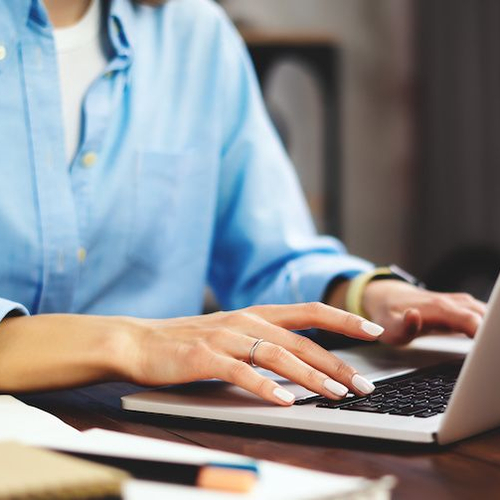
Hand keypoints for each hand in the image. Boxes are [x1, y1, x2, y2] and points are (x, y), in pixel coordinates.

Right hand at [130, 303, 384, 405]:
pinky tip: (284, 401)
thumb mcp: (231, 335)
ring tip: (335, 395)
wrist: (139, 342)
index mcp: (254, 315)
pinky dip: (265, 387)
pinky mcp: (204, 357)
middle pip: (301, 339)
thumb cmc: (188, 342)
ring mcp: (225, 338)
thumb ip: (262, 342)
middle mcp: (245, 321)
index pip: (308, 312)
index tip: (373, 331)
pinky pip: (241, 373)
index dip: (342, 320)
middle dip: (336, 362)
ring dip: (309, 376)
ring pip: (277, 355)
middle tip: (362, 385)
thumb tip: (300, 362)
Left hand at [361, 280, 486, 344]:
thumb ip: (402, 326)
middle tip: (491, 358)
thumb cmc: (390, 316)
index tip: (487, 349)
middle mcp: (452, 303)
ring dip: (490, 329)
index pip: (469, 319)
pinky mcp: (462, 307)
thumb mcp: (389, 327)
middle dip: (490, 334)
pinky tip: (488, 342)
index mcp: (438, 308)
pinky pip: (483, 314)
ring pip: (486, 313)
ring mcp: (458, 303)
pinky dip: (487, 327)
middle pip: (483, 316)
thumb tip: (413, 315)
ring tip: (491, 351)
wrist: (388, 298)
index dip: (483, 332)